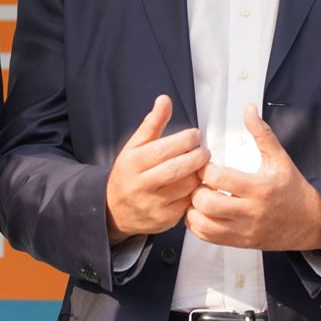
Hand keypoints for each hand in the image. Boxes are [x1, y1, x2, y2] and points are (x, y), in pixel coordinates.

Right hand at [106, 95, 208, 244]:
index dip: (186, 140)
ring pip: (187, 187)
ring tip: (201, 166)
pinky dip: (196, 192)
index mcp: (133, 163)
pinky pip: (188, 203)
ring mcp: (153, 205)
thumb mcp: (135, 146)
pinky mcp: (165, 220)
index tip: (195, 135)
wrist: (115, 211)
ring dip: (200, 174)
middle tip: (204, 150)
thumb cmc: (129, 173)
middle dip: (198, 157)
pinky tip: (196, 183)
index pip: (165, 149)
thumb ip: (153, 123)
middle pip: (178, 169)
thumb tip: (165, 100)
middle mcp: (141, 185)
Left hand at [187, 104, 320, 250]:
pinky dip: (198, 225)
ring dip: (194, 210)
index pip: (219, 178)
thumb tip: (249, 109)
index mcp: (260, 188)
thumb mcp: (280, 158)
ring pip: (203, 225)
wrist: (310, 223)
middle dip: (196, 190)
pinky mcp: (240, 242)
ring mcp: (244, 230)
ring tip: (199, 197)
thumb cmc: (293, 190)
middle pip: (207, 203)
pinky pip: (208, 238)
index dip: (205, 169)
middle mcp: (251, 211)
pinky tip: (202, 213)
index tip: (206, 164)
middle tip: (199, 182)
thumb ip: (261, 133)